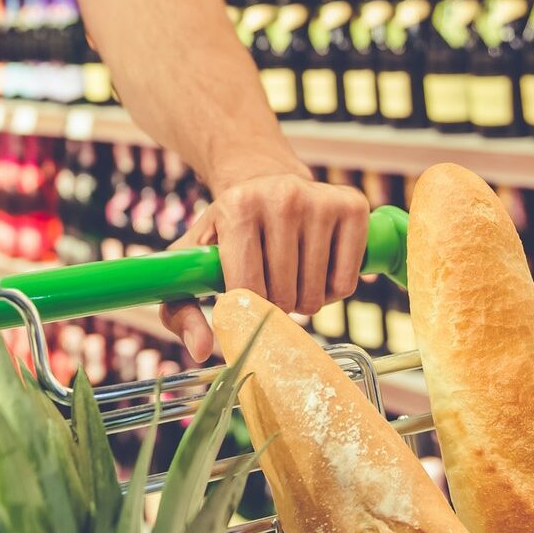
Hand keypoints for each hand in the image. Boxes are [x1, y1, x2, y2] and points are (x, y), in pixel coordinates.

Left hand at [161, 172, 369, 361]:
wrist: (264, 182)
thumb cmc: (226, 231)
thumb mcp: (192, 261)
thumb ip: (181, 310)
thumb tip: (199, 350)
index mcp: (237, 206)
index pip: (248, 289)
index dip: (248, 309)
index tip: (244, 301)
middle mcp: (282, 197)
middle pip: (285, 294)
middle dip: (276, 306)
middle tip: (269, 288)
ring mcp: (320, 199)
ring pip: (317, 293)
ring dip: (304, 301)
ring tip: (291, 279)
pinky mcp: (352, 206)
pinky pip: (346, 282)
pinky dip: (332, 292)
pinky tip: (318, 271)